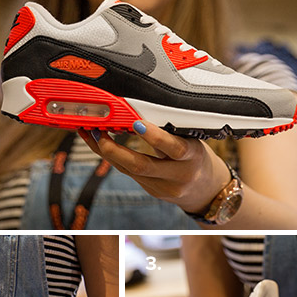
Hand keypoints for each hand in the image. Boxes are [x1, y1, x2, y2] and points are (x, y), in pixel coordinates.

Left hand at [78, 121, 230, 214]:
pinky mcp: (151, 191)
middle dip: (116, 149)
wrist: (205, 189)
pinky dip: (111, 157)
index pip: (174, 147)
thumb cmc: (196, 155)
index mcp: (192, 157)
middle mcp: (177, 176)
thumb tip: (142, 106)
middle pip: (141, 166)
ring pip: (128, 170)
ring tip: (91, 133)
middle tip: (100, 132)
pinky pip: (127, 173)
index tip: (136, 123)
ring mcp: (162, 188)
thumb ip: (171, 129)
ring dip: (106, 151)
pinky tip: (98, 144)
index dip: (154, 136)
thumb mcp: (192, 139)